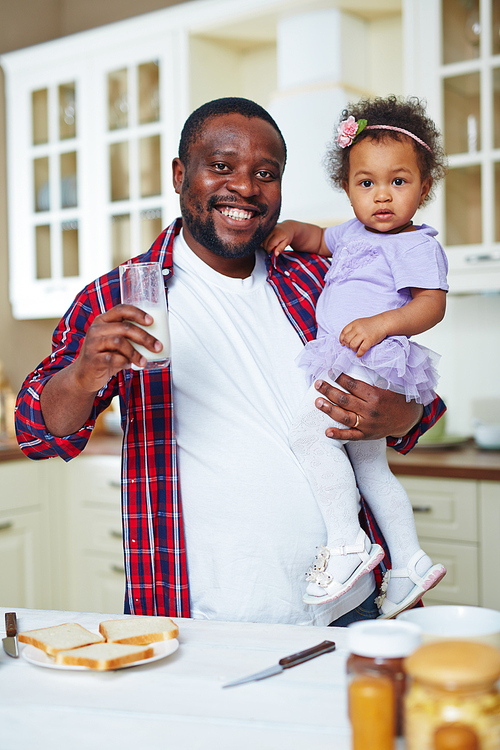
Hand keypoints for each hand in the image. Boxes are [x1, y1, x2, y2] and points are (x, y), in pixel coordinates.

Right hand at [40, 304, 163, 436]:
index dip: (138, 313)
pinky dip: (124, 362)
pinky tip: (129, 366)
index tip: (152, 321)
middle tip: (157, 346)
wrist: (84, 376)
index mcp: (103, 320)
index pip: (121, 309)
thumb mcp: (116, 343)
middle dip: (145, 337)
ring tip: (144, 361)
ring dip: (135, 352)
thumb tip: (157, 338)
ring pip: (119, 342)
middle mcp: (97, 329)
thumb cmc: (105, 356)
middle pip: (125, 327)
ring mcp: (93, 344)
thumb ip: (130, 338)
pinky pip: (112, 358)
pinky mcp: (92, 359)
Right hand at [262, 222, 293, 256]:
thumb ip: (281, 248)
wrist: (287, 227)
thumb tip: (275, 254)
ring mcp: (268, 229)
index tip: (271, 253)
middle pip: (265, 243)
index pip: (270, 244)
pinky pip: (262, 238)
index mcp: (278, 234)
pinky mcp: (266, 229)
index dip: (269, 250)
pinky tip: (269, 242)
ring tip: (271, 245)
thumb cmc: (287, 236)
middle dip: (267, 248)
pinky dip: (264, 242)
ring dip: (265, 245)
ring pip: (263, 241)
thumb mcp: (286, 243)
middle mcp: (272, 230)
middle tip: (272, 249)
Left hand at [314, 373, 422, 440]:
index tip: (330, 371)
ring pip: (344, 416)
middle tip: (318, 384)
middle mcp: (370, 410)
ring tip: (317, 402)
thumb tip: (357, 363)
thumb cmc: (395, 399)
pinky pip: (351, 436)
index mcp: (375, 395)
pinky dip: (338, 434)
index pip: (353, 385)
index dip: (340, 378)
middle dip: (329, 391)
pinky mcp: (366, 435)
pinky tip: (327, 431)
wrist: (407, 418)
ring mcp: (367, 424)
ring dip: (329, 409)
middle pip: (345, 400)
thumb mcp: (388, 385)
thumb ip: (372, 378)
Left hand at [339, 317, 386, 356]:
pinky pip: (361, 349)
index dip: (342, 339)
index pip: (343, 332)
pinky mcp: (370, 340)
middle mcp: (358, 328)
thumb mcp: (360, 323)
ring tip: (356, 349)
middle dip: (348, 345)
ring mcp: (364, 334)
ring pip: (352, 345)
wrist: (383, 322)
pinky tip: (359, 354)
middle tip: (352, 346)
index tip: (343, 343)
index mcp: (354, 324)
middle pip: (347, 340)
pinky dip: (359, 354)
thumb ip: (352, 329)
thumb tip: (344, 340)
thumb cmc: (372, 324)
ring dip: (353, 349)